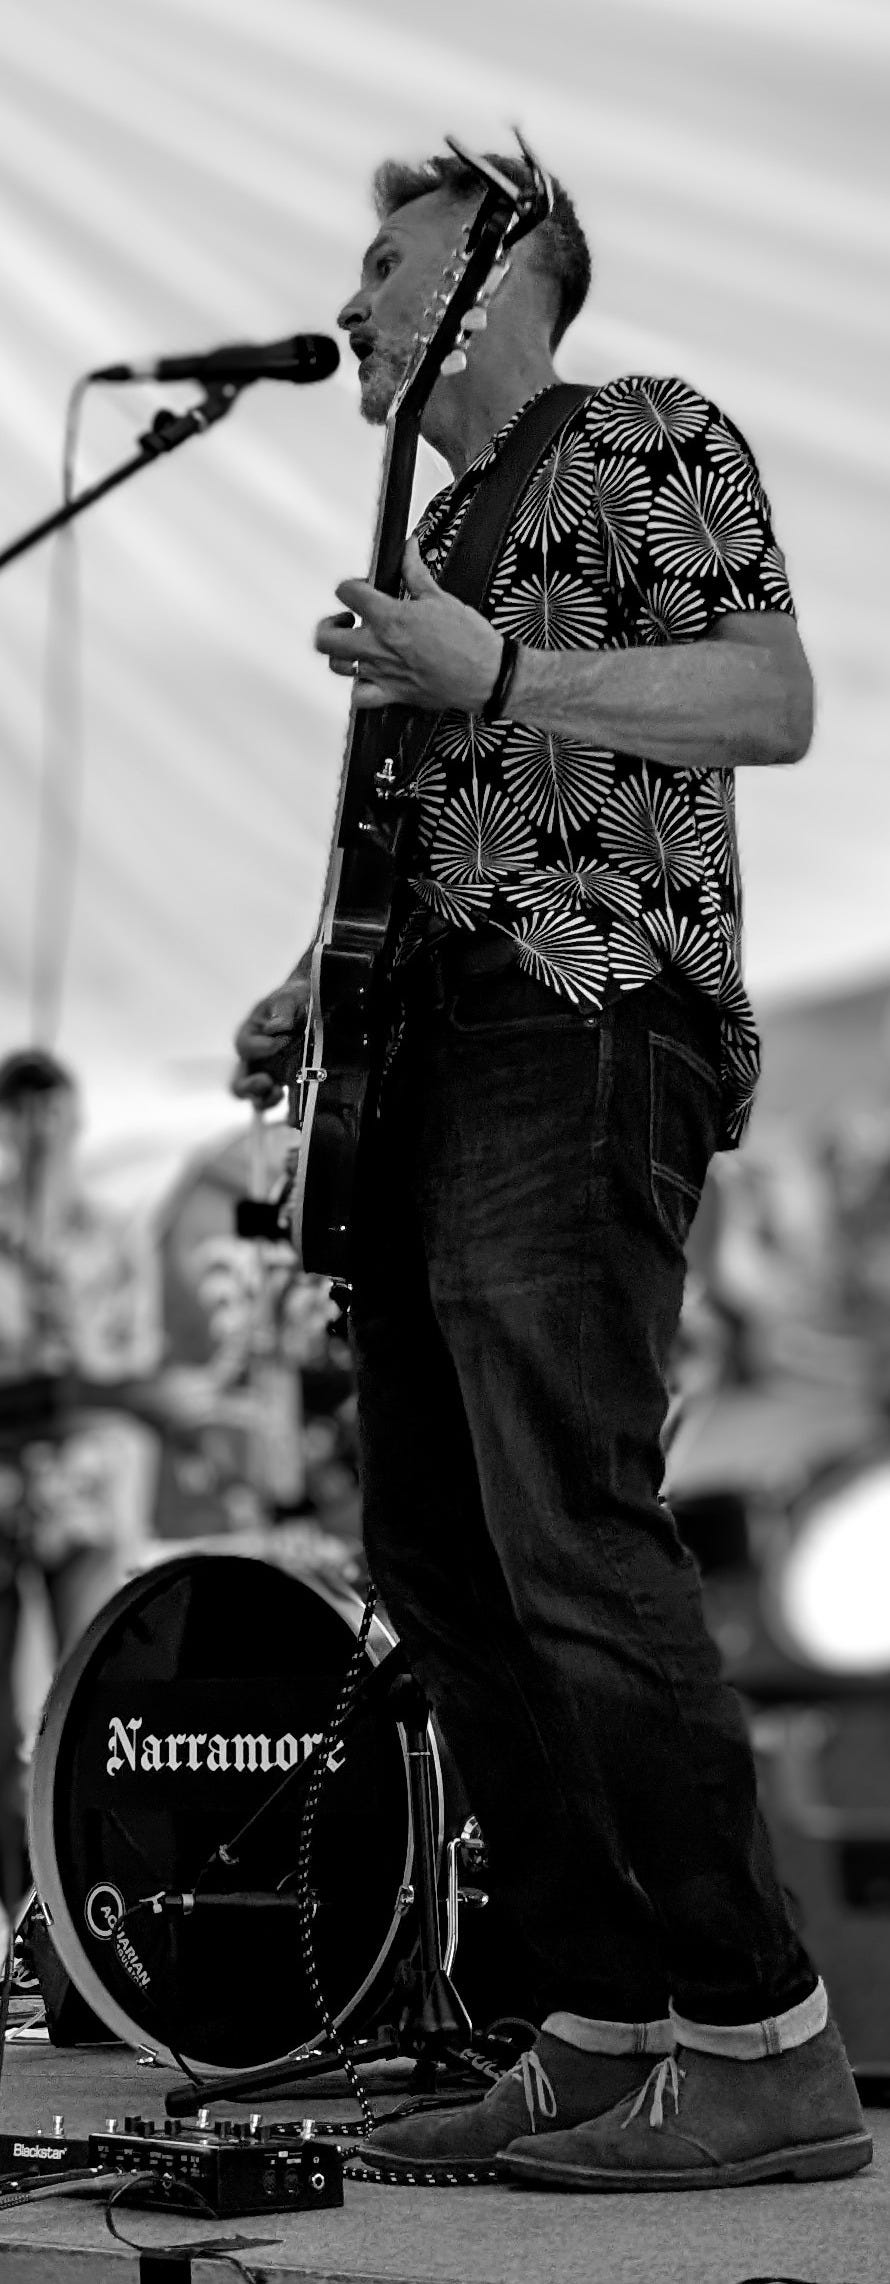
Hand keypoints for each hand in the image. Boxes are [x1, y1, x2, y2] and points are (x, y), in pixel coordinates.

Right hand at [231, 978, 308, 1107]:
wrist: (313, 1005)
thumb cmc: (295, 999)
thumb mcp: (289, 997)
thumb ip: (282, 1009)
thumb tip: (278, 1028)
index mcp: (249, 1035)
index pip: (244, 1046)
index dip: (260, 1047)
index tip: (281, 1040)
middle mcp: (255, 1060)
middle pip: (239, 1083)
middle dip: (250, 1087)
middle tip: (267, 1081)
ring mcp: (272, 1074)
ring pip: (257, 1098)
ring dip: (265, 1100)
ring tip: (280, 1093)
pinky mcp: (291, 1084)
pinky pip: (286, 1104)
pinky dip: (289, 1113)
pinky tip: (297, 1116)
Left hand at [314, 536, 503, 712]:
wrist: (488, 674)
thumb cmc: (470, 640)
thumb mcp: (440, 597)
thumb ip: (415, 572)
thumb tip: (408, 548)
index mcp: (391, 618)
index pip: (347, 592)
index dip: (350, 587)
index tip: (361, 590)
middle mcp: (380, 647)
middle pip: (326, 637)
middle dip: (329, 624)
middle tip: (345, 619)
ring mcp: (383, 673)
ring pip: (338, 666)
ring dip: (340, 654)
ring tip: (354, 646)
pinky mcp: (393, 694)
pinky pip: (359, 697)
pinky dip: (358, 688)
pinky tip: (367, 677)